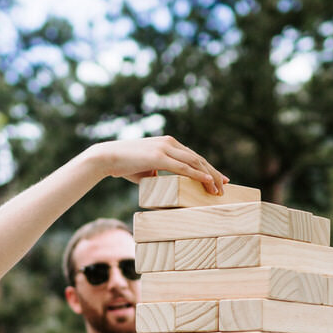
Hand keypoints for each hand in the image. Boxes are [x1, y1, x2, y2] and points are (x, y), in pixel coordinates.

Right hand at [86, 136, 227, 192]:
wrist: (107, 157)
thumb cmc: (124, 165)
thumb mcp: (147, 169)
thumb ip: (159, 174)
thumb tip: (165, 185)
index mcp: (168, 144)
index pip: (193, 156)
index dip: (208, 168)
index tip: (219, 178)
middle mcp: (170, 143)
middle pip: (198, 158)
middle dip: (214, 173)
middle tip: (225, 186)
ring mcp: (165, 148)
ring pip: (195, 162)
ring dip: (209, 176)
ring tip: (218, 190)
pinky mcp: (159, 156)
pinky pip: (183, 167)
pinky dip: (197, 174)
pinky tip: (207, 181)